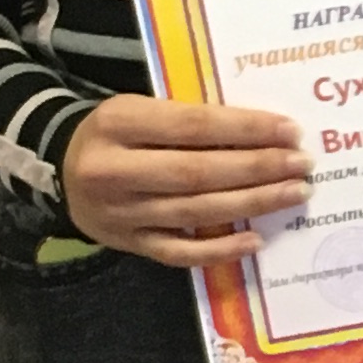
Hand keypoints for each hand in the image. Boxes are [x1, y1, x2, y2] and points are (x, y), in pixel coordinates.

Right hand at [60, 93, 309, 264]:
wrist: (61, 168)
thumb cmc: (118, 133)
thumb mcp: (140, 110)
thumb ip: (189, 120)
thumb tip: (263, 132)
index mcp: (118, 122)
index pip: (193, 125)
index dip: (245, 129)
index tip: (289, 131)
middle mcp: (114, 170)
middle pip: (197, 172)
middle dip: (257, 169)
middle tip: (302, 165)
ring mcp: (121, 213)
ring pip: (195, 212)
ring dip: (252, 204)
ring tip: (294, 192)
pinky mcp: (127, 244)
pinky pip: (179, 253)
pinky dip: (220, 249)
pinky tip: (256, 239)